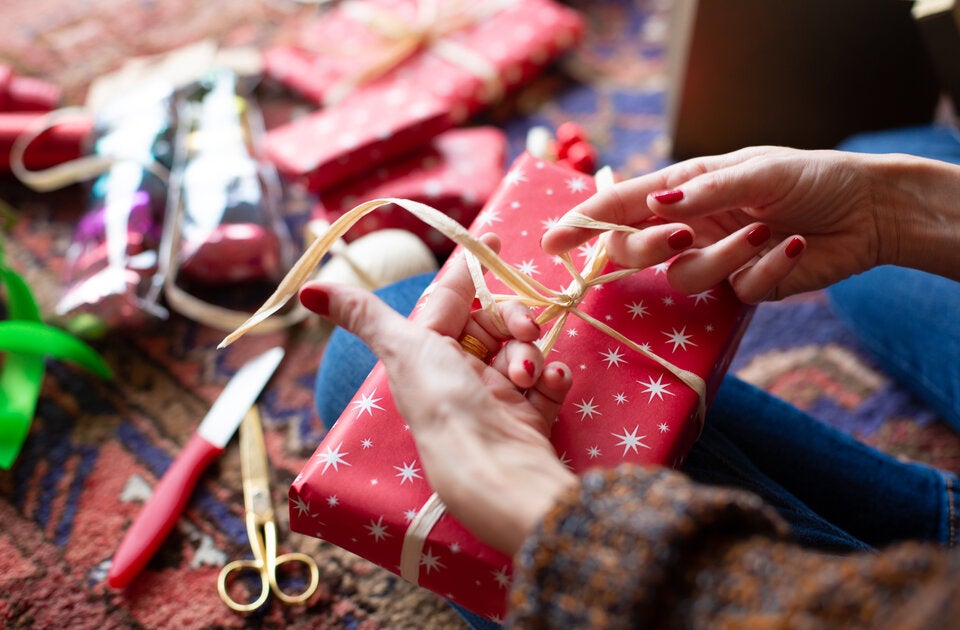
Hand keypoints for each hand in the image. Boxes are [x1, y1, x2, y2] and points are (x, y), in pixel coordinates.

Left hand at [299, 235, 577, 555]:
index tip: (493, 238)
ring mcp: (498, 396)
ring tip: (526, 377)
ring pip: (524, 348)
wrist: (490, 466)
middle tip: (522, 333)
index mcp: (429, 352)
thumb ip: (361, 313)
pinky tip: (551, 383)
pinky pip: (548, 381)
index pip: (452, 298)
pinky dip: (553, 378)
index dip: (470, 268)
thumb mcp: (401, 347)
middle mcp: (461, 372)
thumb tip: (307, 289)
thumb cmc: (442, 402)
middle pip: (495, 322)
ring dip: (530, 354)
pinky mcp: (529, 416)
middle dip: (512, 322)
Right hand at [543, 146, 959, 301]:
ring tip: (765, 232)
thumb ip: (704, 191)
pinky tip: (796, 246)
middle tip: (680, 236)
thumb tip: (655, 204)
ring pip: (684, 278)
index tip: (551, 243)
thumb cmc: (810, 176)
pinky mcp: (744, 287)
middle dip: (648, 248)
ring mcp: (714, 259)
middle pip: (634, 251)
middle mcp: (689, 226)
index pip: (621, 207)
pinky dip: (767, 270)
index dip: (584, 224)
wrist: (868, 211)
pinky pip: (736, 290)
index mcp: (684, 189)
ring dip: (724, 256)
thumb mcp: (756, 171)